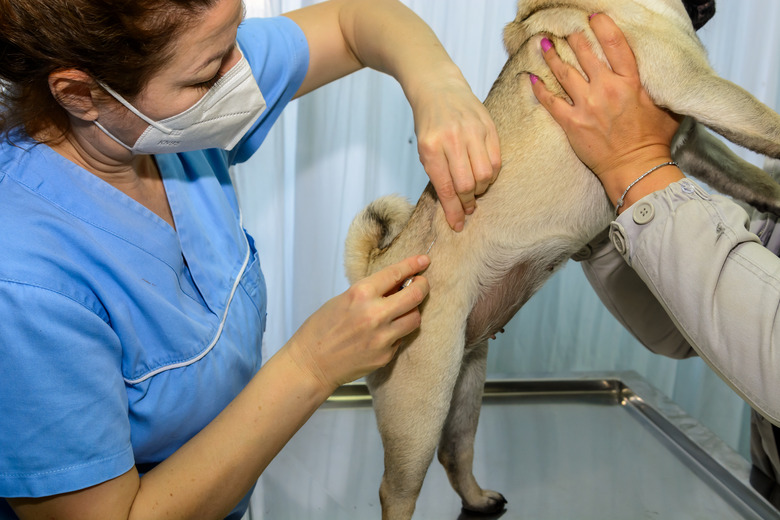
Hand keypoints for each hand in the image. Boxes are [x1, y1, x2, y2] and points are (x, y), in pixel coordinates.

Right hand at [287, 255, 430, 390]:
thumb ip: (370, 292)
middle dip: (422, 286)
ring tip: (401, 310)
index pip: (396, 273)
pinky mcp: (385, 355)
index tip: (423, 261)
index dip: (413, 265)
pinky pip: (401, 338)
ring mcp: (382, 337)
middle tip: (421, 283)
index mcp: (360, 294)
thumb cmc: (321, 330)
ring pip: (415, 318)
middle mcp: (375, 314)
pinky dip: (397, 333)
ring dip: (412, 311)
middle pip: (415, 295)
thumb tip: (396, 284)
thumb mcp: (343, 300)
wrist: (311, 364)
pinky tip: (382, 333)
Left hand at [412, 73, 500, 231]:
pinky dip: (491, 175)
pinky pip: (496, 160)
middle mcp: (452, 140)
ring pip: (484, 175)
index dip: (453, 211)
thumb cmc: (430, 123)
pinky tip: (484, 175)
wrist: (438, 87)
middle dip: (468, 202)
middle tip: (468, 207)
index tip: (458, 225)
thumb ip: (438, 174)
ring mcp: (472, 132)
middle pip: (467, 184)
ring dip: (481, 189)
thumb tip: (453, 206)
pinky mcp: (488, 127)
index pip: (445, 188)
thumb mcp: (424, 148)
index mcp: (430, 148)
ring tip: (475, 189)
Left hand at [530, 14, 682, 205]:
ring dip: (552, 57)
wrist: (635, 168)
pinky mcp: (572, 123)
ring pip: (564, 73)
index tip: (594, 18)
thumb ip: (656, 88)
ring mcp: (587, 106)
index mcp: (630, 83)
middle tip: (565, 30)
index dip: (603, 27)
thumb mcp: (665, 107)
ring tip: (543, 44)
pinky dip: (539, 88)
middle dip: (574, 39)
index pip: (615, 45)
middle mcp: (606, 90)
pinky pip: (550, 102)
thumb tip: (660, 76)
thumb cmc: (652, 142)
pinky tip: (531, 78)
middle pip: (585, 55)